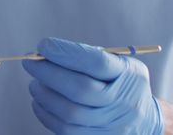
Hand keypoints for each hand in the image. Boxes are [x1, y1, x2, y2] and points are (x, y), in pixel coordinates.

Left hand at [23, 38, 163, 134]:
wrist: (143, 121)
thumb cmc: (121, 84)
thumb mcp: (118, 64)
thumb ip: (88, 56)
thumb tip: (47, 52)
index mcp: (129, 75)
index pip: (97, 62)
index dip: (66, 53)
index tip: (43, 45)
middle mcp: (124, 103)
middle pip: (81, 89)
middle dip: (48, 73)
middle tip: (29, 62)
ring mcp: (113, 125)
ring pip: (70, 113)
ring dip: (44, 95)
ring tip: (34, 84)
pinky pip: (66, 130)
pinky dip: (46, 114)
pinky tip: (39, 102)